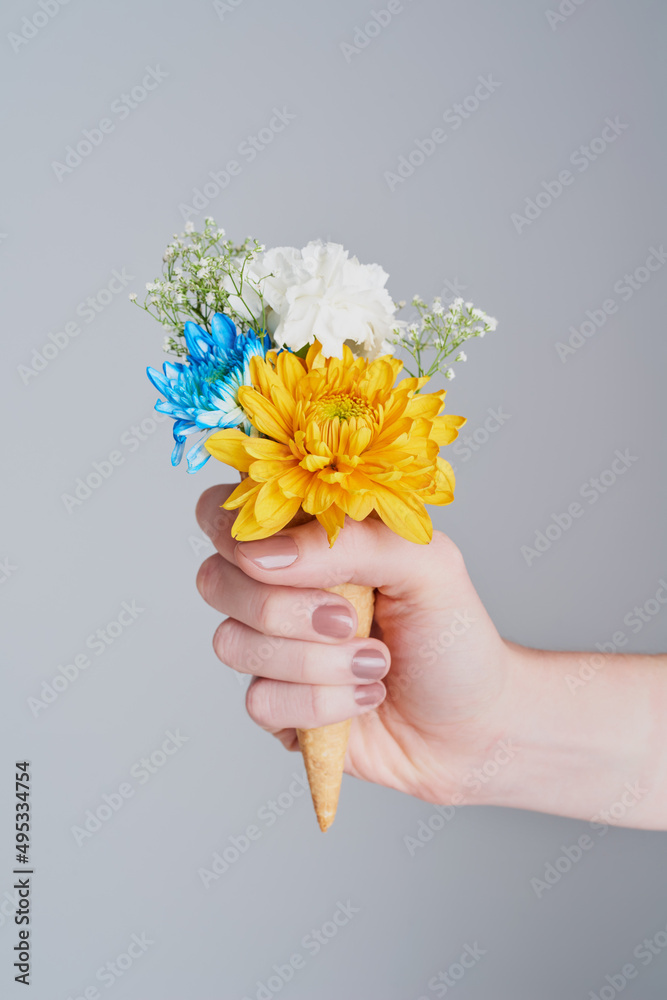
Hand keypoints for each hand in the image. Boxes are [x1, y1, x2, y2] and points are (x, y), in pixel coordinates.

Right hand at [195, 484, 513, 805]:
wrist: (475, 724)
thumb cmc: (451, 633)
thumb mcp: (425, 564)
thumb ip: (351, 542)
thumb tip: (264, 553)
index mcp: (308, 537)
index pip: (226, 511)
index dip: (233, 529)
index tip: (278, 555)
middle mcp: (279, 588)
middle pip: (214, 579)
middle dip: (283, 607)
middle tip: (349, 618)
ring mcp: (272, 649)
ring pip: (233, 643)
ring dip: (316, 662)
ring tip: (376, 663)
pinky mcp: (276, 706)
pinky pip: (259, 701)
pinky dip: (322, 703)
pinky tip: (365, 697)